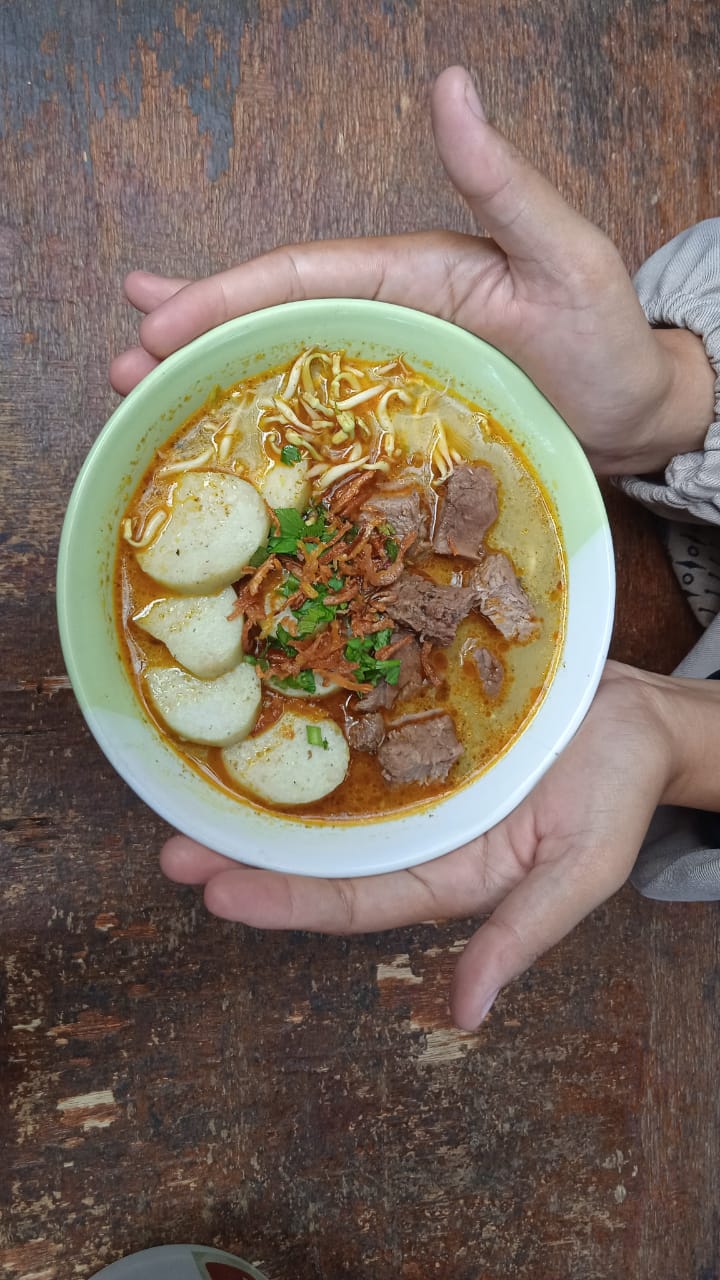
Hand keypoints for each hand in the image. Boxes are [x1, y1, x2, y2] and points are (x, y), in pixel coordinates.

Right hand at [111, 67, 713, 473]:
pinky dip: (266, 406)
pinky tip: (223, 417)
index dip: (228, 296)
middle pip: (274, 314)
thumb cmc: (606, 340)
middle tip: (120, 366)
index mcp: (412, 273)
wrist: (634, 413)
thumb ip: (503, 181)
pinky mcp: (397, 409)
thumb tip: (450, 88)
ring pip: (284, 357)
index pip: (303, 276)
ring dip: (211, 369)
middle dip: (193, 333)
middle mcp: (389, 311)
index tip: (159, 320)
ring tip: (137, 387)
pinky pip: (319, 406)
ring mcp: (390, 361)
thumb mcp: (565, 254)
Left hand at [160, 662, 676, 1028]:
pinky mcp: (414, 722)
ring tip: (185, 798)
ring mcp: (411, 778)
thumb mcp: (580, 871)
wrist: (638, 712)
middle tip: (170, 853)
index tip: (217, 895)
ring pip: (320, 797)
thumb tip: (468, 1013)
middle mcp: (415, 831)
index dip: (283, 900)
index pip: (350, 900)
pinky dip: (303, 736)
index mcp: (447, 874)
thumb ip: (523, 935)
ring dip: (256, 801)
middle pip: (317, 853)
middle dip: (244, 856)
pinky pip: (350, 731)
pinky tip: (256, 725)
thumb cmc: (618, 793)